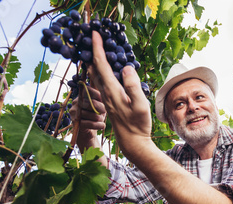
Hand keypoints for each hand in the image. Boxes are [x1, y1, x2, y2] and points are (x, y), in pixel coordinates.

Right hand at [69, 86, 106, 147]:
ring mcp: (74, 112)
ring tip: (101, 120)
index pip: (87, 90)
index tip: (104, 100)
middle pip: (91, 103)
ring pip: (93, 115)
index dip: (97, 94)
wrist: (87, 131)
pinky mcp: (76, 123)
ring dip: (100, 118)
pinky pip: (91, 124)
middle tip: (104, 112)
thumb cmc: (95, 116)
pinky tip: (102, 126)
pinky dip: (99, 125)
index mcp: (81, 96)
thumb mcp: (99, 106)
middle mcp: (75, 102)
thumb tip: (107, 96)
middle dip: (101, 108)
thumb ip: (101, 100)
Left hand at [87, 30, 151, 156]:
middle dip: (92, 50)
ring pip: (96, 74)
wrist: (132, 141)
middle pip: (94, 67)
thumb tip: (126, 67)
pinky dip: (99, 70)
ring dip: (95, 60)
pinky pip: (101, 81)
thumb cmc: (138, 124)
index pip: (101, 64)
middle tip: (93, 36)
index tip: (95, 33)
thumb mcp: (140, 104)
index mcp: (112, 91)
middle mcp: (105, 93)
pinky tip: (104, 69)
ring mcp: (106, 98)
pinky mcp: (109, 101)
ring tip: (96, 48)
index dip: (97, 47)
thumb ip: (133, 85)